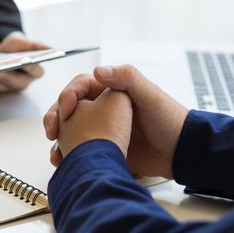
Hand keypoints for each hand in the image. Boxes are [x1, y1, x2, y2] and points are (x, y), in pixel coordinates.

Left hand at [0, 32, 50, 94]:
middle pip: (16, 83)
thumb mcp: (21, 41)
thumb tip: (52, 48)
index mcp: (34, 71)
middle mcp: (23, 83)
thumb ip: (36, 45)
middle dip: (5, 75)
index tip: (24, 61)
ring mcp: (8, 89)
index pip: (36, 72)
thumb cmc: (12, 47)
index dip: (30, 68)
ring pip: (0, 88)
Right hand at [44, 65, 188, 177]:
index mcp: (112, 92)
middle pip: (69, 109)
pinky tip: (63, 162)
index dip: (68, 95)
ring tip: (55, 153)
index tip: (65, 110)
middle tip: (51, 130)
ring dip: (59, 139)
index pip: (80, 87)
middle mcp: (103, 109)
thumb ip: (127, 78)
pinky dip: (69, 155)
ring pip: (70, 131)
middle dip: (55, 118)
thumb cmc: (170, 120)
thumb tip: (97, 70)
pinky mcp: (105, 149)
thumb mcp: (151, 95)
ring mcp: (102, 130)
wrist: (182, 153)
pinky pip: (80, 150)